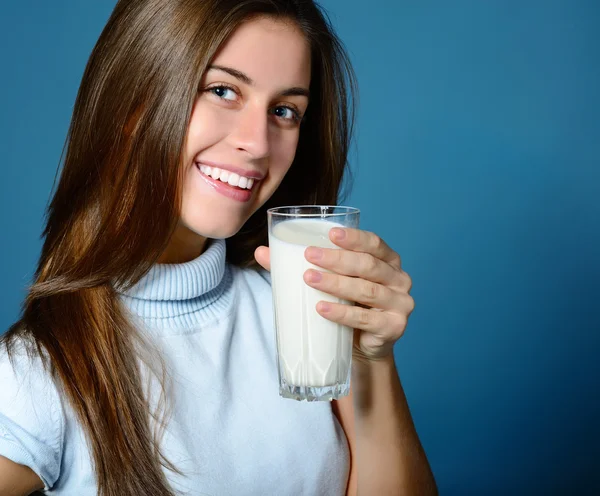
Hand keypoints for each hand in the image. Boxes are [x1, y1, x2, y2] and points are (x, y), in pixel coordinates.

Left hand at [255, 227, 413, 362]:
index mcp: (387, 261)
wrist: (362, 348)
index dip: (354, 237)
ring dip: (336, 284)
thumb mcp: (330, 283)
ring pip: (367, 291)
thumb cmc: (347, 306)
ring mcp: (400, 304)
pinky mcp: (394, 328)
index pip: (374, 243)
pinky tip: (321, 308)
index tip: (330, 233)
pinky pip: (366, 319)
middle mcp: (399, 279)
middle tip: (309, 256)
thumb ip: (300, 265)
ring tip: (309, 279)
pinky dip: (342, 314)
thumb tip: (261, 252)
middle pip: (369, 265)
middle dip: (338, 259)